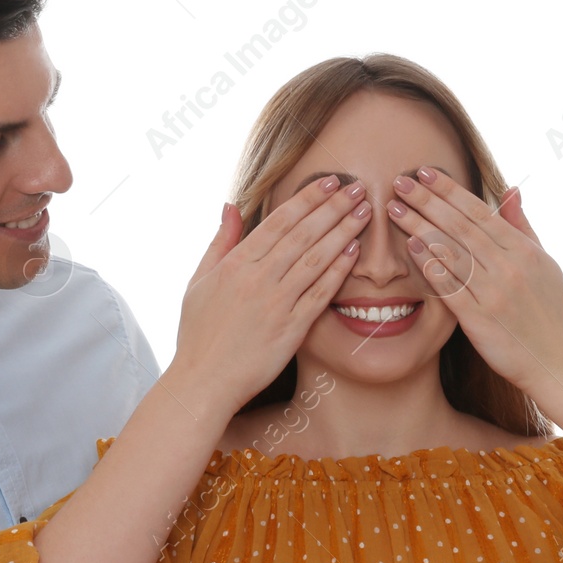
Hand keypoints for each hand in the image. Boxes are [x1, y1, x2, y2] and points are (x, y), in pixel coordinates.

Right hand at [168, 176, 371, 413]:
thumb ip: (219, 242)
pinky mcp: (290, 329)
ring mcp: (276, 304)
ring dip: (343, 232)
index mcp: (236, 264)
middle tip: (358, 188)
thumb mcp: (198, 281)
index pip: (279, 221)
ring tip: (364, 212)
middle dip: (333, 207)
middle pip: (303, 234)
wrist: (204, 381)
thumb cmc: (198, 334)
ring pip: (316, 259)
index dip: (308, 198)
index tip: (330, 181)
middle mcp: (258, 279)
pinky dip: (338, 272)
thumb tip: (230, 205)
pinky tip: (354, 253)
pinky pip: (319, 295)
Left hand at [385, 170, 562, 395]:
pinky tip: (410, 247)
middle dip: (427, 201)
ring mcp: (494, 292)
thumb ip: (522, 226)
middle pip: (460, 226)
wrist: (557, 362)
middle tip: (399, 181)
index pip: (479, 211)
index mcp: (523, 250)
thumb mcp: (544, 263)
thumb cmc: (549, 312)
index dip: (450, 190)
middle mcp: (509, 266)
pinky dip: (430, 265)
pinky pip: (450, 286)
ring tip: (394, 208)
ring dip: (419, 227)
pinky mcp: (480, 319)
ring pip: (451, 251)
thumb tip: (511, 190)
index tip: (425, 172)